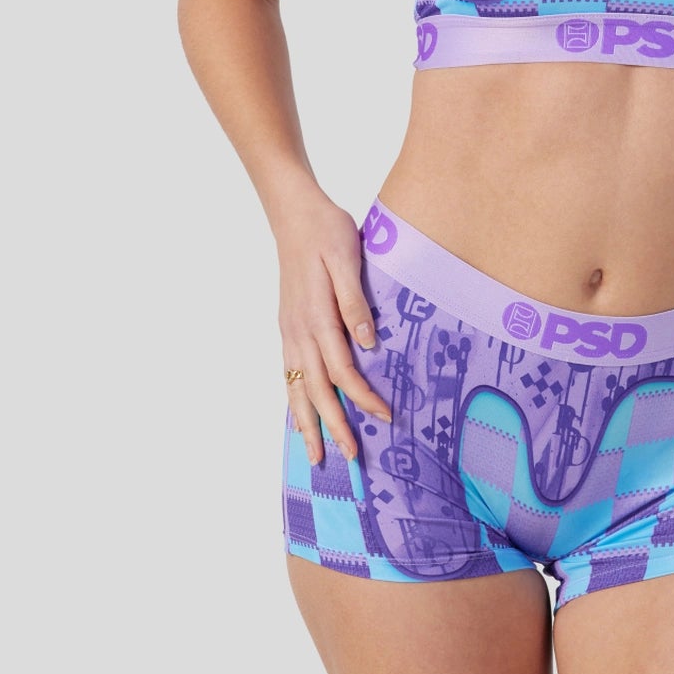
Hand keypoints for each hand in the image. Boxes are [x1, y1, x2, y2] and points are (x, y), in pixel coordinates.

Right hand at [274, 190, 392, 463]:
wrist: (294, 213)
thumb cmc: (327, 232)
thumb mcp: (348, 259)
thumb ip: (355, 303)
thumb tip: (367, 343)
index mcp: (317, 318)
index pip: (343, 371)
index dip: (363, 398)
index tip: (386, 417)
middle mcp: (299, 331)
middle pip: (317, 390)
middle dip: (333, 427)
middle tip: (349, 460)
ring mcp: (289, 331)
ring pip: (296, 387)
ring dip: (307, 423)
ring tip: (315, 455)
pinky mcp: (287, 326)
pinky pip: (289, 373)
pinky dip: (294, 399)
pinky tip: (299, 415)